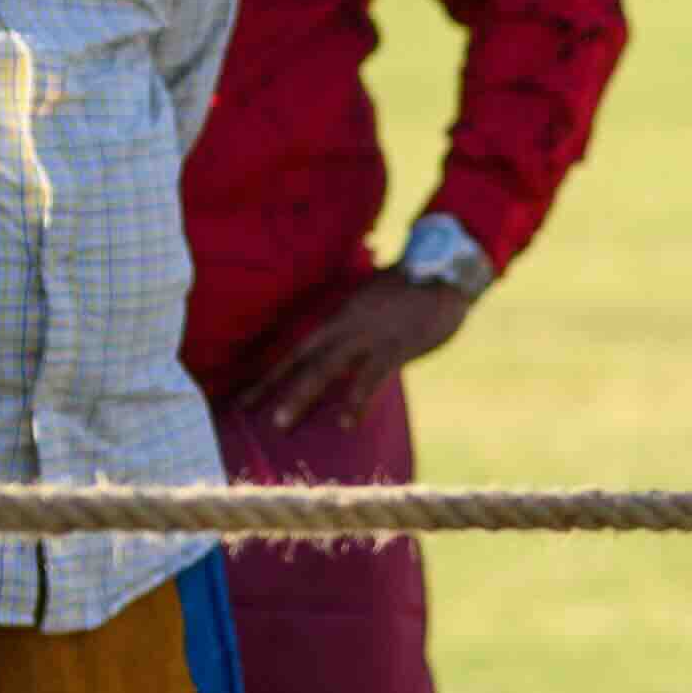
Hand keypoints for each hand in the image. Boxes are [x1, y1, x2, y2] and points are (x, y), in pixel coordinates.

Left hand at [228, 270, 478, 427]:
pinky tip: (346, 422)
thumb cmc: (412, 288)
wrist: (446, 270)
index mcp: (340, 315)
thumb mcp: (373, 302)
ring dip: (301, 394)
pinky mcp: (396, 346)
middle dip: (273, 385)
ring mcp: (369, 335)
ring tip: (280, 422)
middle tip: (246, 410)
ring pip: (325, 367)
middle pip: (302, 358)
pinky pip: (371, 377)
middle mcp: (346, 325)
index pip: (297, 347)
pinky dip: (355, 400)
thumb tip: (345, 352)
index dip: (270, 371)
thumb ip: (356, 327)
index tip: (245, 394)